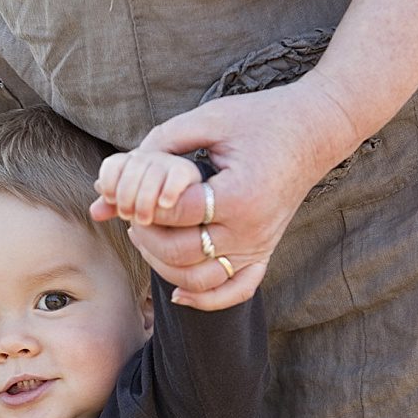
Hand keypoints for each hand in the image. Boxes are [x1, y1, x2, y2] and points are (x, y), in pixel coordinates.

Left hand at [91, 76, 357, 310]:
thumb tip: (102, 193)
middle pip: (180, 252)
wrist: (315, 130)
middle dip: (144, 234)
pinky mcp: (263, 254)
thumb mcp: (206, 121)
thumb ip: (154, 149)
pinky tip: (176, 293)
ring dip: (161, 265)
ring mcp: (260, 247)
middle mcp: (252, 230)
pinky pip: (234, 292)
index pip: (174, 212)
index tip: (130, 189)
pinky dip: (204, 299)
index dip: (141, 203)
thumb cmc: (258, 119)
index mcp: (240, 195)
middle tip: (132, 213)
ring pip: (198, 280)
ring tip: (146, 235)